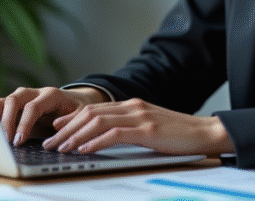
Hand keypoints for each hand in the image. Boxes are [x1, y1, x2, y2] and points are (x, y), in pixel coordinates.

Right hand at [0, 86, 108, 145]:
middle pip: (14, 100)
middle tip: (6, 140)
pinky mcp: (16, 106)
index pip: (33, 107)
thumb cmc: (77, 110)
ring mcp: (23, 98)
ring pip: (4, 101)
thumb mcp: (82, 115)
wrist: (73, 102)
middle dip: (7, 120)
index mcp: (51, 95)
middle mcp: (34, 93)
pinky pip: (0, 107)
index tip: (19, 140)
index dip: (24, 123)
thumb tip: (57, 128)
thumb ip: (71, 121)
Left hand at [43, 97, 234, 155]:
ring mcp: (139, 116)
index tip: (55, 129)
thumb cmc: (178, 135)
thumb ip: (128, 128)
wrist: (205, 133)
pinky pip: (115, 134)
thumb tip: (103, 138)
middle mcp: (132, 106)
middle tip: (50, 142)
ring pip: (97, 121)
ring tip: (61, 148)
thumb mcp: (148, 127)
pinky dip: (96, 141)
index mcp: (131, 105)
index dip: (71, 118)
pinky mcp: (147, 129)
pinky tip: (85, 150)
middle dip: (66, 129)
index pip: (93, 108)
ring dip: (75, 136)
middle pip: (90, 113)